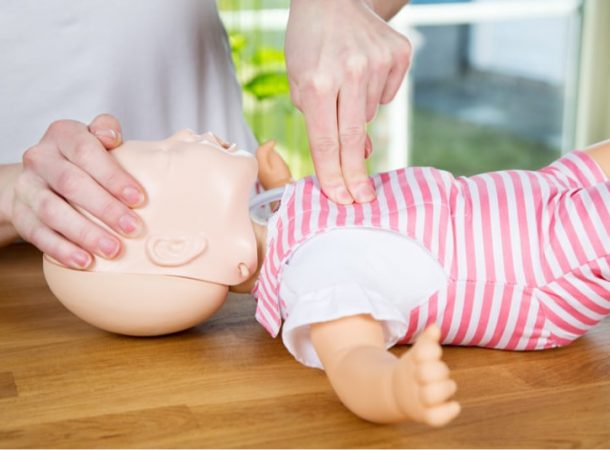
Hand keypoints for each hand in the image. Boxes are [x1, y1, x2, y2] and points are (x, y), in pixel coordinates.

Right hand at [11, 114, 145, 268]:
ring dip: (85, 233)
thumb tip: (112, 137)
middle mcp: (40, 158)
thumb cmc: (84, 159)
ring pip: (53, 212)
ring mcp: (28, 187)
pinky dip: (62, 250)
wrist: (43, 177)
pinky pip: (38, 235)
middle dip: (105, 208)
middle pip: (71, 184)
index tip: (138, 198)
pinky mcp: (21, 215)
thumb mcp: (95, 139)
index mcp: (62, 135)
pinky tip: (84, 261)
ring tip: (113, 250)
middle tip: (133, 228)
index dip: (112, 176)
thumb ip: (107, 130)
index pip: (86, 152)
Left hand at [285, 0, 411, 203]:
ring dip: (355, 115)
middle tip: (362, 198)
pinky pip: (387, 94)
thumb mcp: (299, 82)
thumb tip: (359, 154)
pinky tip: (362, 73)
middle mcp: (350, 73)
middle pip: (352, 139)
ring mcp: (378, 63)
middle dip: (355, 174)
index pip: (326, 142)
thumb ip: (321, 122)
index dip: (332, 174)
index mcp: (318, 83)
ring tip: (343, 87)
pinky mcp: (398, 54)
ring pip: (370, 115)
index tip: (342, 198)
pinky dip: (374, 94)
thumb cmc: (308, 44)